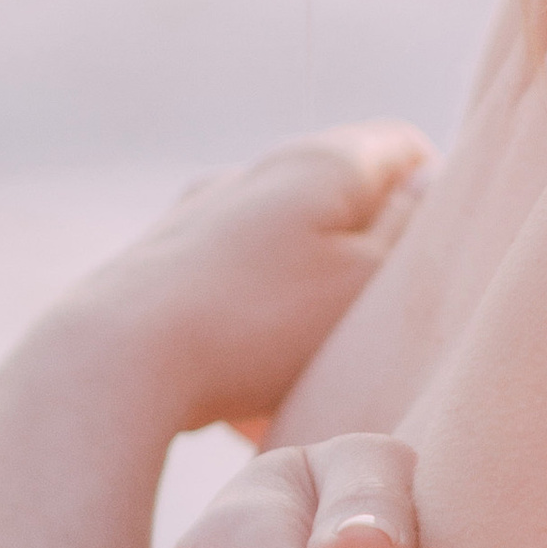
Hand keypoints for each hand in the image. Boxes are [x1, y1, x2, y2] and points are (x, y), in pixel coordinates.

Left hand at [27, 124, 435, 445]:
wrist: (109, 367)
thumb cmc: (256, 326)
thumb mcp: (365, 283)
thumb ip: (411, 231)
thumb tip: (430, 186)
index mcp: (317, 162)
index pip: (406, 150)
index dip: (437, 205)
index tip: (437, 271)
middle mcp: (252, 173)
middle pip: (340, 204)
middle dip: (368, 264)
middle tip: (380, 332)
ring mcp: (198, 217)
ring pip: (284, 253)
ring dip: (309, 305)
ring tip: (311, 377)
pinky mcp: (156, 268)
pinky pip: (232, 293)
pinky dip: (254, 331)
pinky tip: (249, 397)